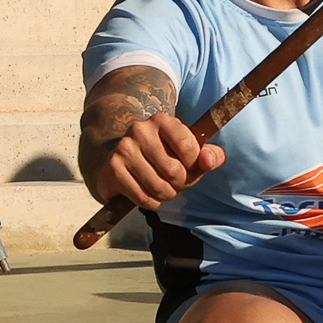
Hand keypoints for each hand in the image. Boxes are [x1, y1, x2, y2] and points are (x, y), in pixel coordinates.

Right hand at [93, 114, 224, 210]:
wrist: (122, 160)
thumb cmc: (163, 157)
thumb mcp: (189, 152)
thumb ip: (209, 155)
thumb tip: (208, 161)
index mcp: (162, 120)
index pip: (189, 148)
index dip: (194, 165)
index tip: (188, 166)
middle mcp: (140, 130)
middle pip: (174, 171)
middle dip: (180, 184)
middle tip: (175, 182)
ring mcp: (124, 149)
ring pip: (159, 187)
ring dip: (167, 195)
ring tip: (163, 188)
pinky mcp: (113, 168)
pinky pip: (142, 198)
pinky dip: (151, 202)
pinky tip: (148, 193)